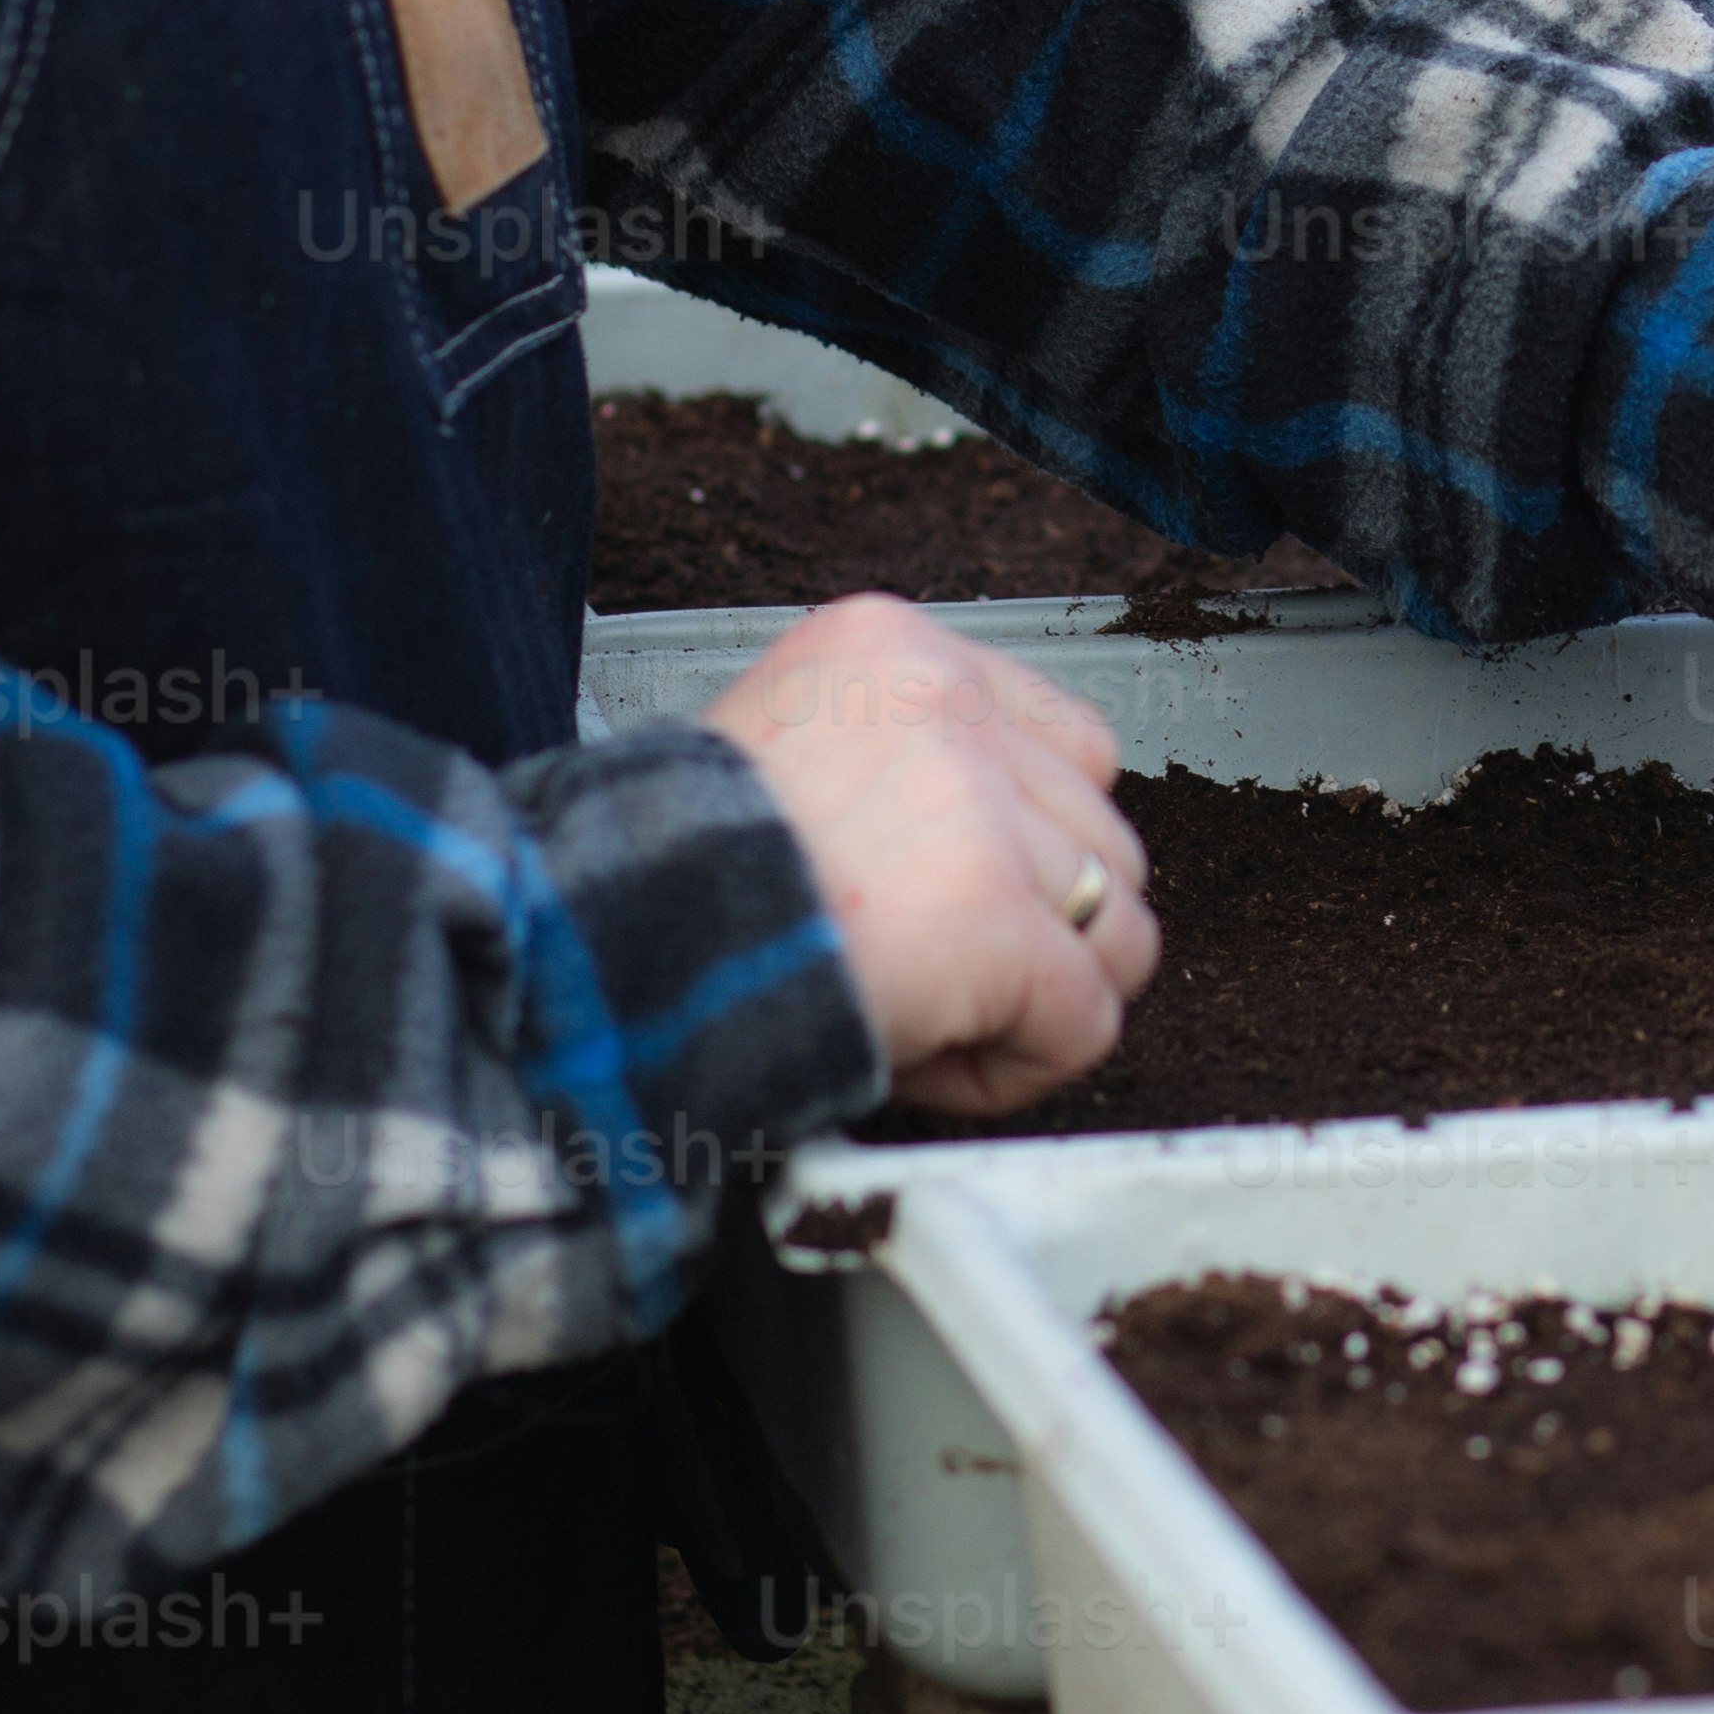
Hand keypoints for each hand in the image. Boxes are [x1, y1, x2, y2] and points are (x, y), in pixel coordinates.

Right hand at [702, 592, 1154, 1116]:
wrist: (599, 954)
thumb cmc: (668, 882)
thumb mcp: (780, 751)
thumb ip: (899, 768)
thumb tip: (1018, 848)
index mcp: (890, 647)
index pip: (1067, 741)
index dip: (1025, 843)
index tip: (955, 898)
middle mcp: (947, 704)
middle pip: (1100, 836)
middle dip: (1033, 928)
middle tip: (925, 974)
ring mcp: (978, 808)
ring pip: (1115, 927)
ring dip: (1035, 998)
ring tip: (924, 1016)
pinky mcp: (993, 917)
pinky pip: (1088, 1017)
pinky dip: (1022, 1066)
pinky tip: (928, 1058)